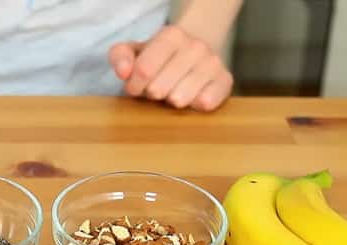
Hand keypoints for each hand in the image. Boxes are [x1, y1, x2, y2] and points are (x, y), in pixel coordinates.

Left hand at [108, 25, 233, 111]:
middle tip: (156, 89)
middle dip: (152, 94)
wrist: (194, 52)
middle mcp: (196, 46)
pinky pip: (206, 103)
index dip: (134, 86)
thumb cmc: (158, 57)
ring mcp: (213, 63)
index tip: (135, 88)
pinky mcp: (226, 81)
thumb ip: (120, 57)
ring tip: (172, 92)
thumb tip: (124, 73)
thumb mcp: (134, 51)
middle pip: (159, 88)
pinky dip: (193, 107)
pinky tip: (190, 99)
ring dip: (170, 102)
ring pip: (180, 99)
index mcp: (171, 35)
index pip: (144, 70)